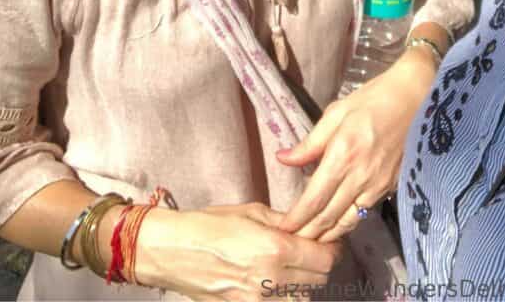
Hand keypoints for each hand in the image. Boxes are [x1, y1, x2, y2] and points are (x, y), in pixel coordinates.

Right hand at [135, 202, 340, 301]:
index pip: (325, 259)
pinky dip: (284, 297)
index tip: (328, 240)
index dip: (332, 249)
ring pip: (302, 300)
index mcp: (275, 249)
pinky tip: (276, 283)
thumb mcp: (252, 212)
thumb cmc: (209, 225)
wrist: (172, 250)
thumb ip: (285, 222)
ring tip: (292, 267)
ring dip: (304, 284)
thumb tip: (309, 226)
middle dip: (320, 265)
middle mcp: (271, 280)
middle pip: (318, 281)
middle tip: (311, 250)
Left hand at [276, 47, 438, 243]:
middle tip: (289, 242)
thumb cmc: (373, 100)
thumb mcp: (336, 113)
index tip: (282, 229)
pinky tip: (334, 225)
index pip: (314, 199)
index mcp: (343, 155)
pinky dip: (345, 225)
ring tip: (308, 241)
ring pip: (346, 222)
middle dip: (306, 234)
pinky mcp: (389, 189)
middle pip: (328, 218)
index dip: (296, 219)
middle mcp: (360, 177)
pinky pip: (362, 213)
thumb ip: (310, 143)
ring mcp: (377, 186)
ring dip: (326, 236)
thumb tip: (283, 158)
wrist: (415, 99)